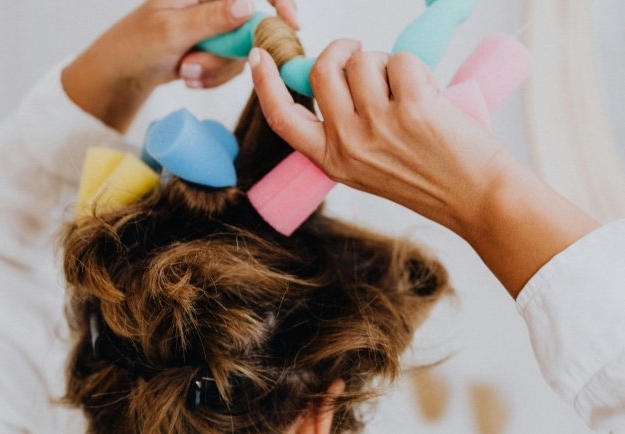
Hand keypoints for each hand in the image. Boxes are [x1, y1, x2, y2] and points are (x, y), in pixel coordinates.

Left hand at [62, 0, 298, 130]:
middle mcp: (212, 2)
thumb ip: (210, 18)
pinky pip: (232, 65)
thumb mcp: (171, 32)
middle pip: (251, 23)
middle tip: (192, 65)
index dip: (278, 0)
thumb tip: (247, 6)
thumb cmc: (135, 46)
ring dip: (215, 68)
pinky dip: (212, 76)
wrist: (121, 74)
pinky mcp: (216, 46)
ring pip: (243, 49)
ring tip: (184, 70)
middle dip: (227, 53)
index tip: (290, 22)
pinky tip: (187, 76)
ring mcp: (216, 25)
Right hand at [249, 41, 503, 233]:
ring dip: (386, 64)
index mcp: (332, 160)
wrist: (478, 198)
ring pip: (363, 61)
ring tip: (408, 91)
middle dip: (343, 51)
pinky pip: (401, 60)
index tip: (258, 57)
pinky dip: (417, 69)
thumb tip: (337, 76)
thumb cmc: (429, 180)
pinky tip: (430, 95)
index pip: (283, 119)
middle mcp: (349, 143)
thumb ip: (344, 130)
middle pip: (323, 71)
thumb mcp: (368, 167)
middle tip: (363, 55)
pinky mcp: (413, 107)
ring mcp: (379, 125)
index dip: (265, 84)